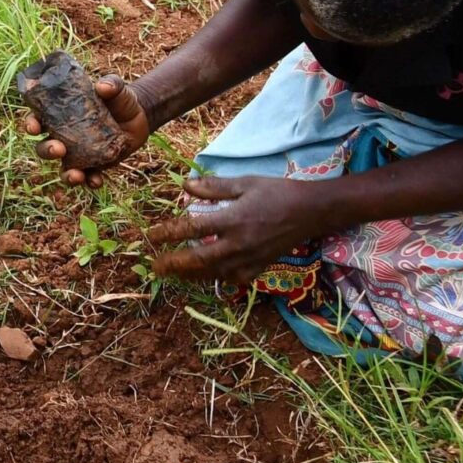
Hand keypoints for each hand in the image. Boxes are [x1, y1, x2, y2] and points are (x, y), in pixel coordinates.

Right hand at [23, 74, 150, 186]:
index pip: (38, 119)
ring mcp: (78, 154)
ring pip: (63, 168)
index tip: (33, 127)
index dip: (31, 124)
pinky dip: (90, 182)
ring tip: (75, 175)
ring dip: (65, 175)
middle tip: (59, 149)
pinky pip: (88, 178)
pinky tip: (96, 181)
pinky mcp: (95, 166)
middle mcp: (65, 137)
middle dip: (47, 150)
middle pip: (45, 147)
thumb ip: (111, 84)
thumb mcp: (117, 89)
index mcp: (61, 116)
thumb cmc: (121, 99)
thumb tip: (103, 86)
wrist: (140, 118)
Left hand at [142, 176, 323, 285]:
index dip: (168, 233)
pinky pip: (234, 279)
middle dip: (173, 264)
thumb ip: (214, 187)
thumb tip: (184, 186)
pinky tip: (207, 276)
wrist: (312, 211)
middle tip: (154, 267)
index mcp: (233, 220)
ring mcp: (250, 259)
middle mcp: (239, 243)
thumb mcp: (245, 183)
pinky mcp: (261, 267)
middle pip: (198, 259)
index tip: (150, 235)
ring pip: (213, 273)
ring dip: (190, 275)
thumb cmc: (277, 192)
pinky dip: (217, 279)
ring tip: (173, 274)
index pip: (191, 228)